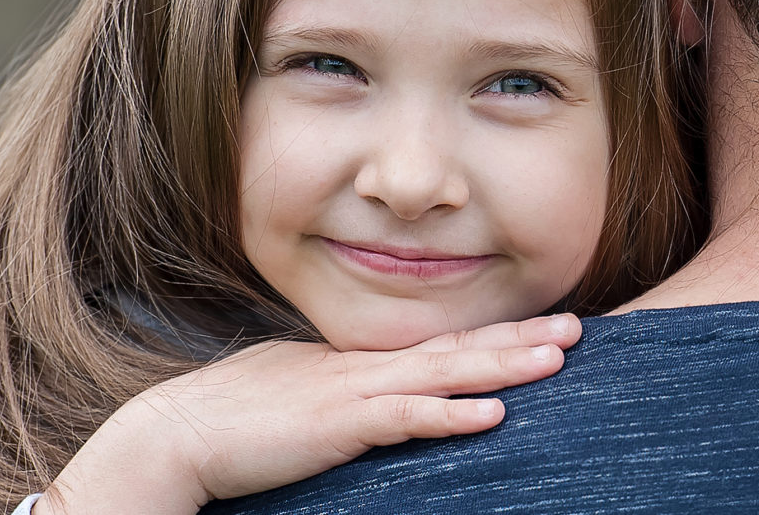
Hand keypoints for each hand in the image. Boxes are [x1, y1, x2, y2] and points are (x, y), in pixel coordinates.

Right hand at [38, 313, 580, 514]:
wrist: (179, 433)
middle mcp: (366, 366)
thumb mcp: (301, 391)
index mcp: (359, 360)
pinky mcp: (339, 425)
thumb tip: (373, 395)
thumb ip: (343, 389)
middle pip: (458, 347)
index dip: (495, 332)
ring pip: (446, 374)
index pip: (441, 342)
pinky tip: (492, 415)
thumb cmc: (234, 416)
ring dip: (503, 365)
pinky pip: (406, 419)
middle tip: (579, 328)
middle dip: (521, 336)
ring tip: (557, 359)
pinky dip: (451, 416)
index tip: (544, 325)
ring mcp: (354, 392)